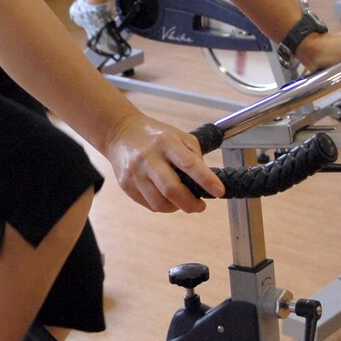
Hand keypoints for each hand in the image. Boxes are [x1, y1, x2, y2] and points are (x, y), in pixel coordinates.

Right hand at [101, 114, 222, 213]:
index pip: (188, 164)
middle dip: (190, 204)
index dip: (206, 180)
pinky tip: (166, 197)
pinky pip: (149, 205)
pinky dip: (163, 206)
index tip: (219, 191)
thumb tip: (204, 182)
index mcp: (165, 142)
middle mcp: (148, 157)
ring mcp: (135, 173)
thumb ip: (194, 156)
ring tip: (182, 201)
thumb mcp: (179, 136)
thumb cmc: (156, 136)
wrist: (121, 133)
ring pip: (160, 203)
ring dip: (176, 207)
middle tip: (200, 206)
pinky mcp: (126, 185)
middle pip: (172, 190)